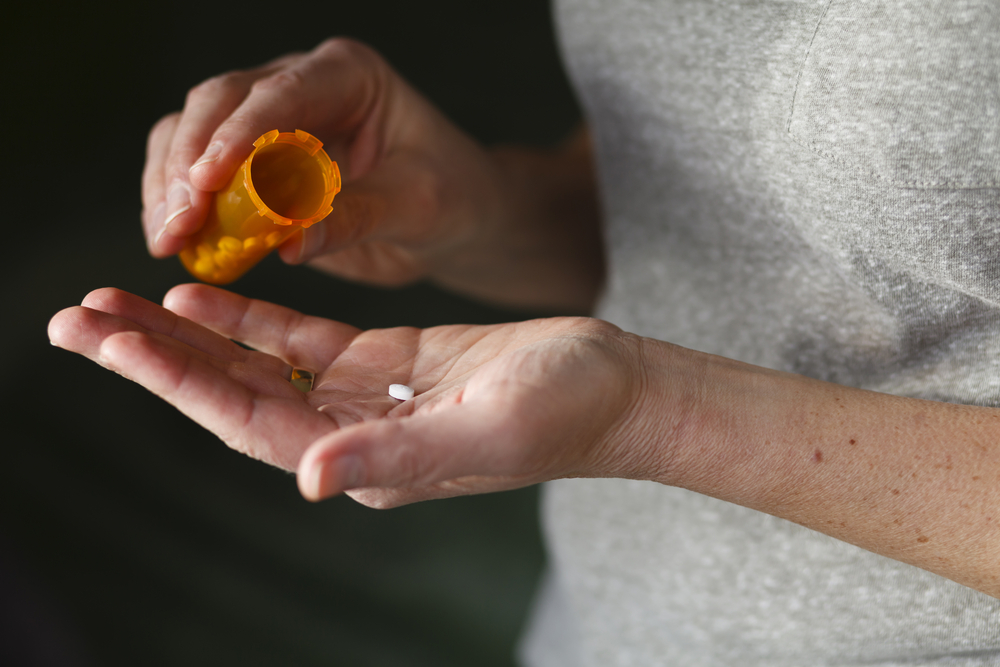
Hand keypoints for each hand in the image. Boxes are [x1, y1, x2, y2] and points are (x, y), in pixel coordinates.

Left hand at [48, 286, 650, 507]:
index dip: (180, 383)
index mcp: (368, 465)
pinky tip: (204, 295)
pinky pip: (302, 339)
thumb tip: (313, 478)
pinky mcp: (386, 362)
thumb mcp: (487, 432)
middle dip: (156, 359)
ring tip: (119, 305)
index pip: (251, 422)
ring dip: (189, 337)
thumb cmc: (567, 411)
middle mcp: (352, 438)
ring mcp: (365, 399)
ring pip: (257, 365)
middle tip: (78, 321)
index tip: (115, 342)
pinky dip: (252, 318)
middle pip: (234, 396)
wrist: (612, 387)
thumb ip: (399, 457)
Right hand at [143, 38, 505, 286]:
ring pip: (189, 133)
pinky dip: (181, 208)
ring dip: (168, 186)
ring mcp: (267, 123)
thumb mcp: (418, 206)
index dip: (236, 135)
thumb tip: (289, 244)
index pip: (280, 94)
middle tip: (178, 223)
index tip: (206, 182)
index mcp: (348, 76)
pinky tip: (176, 245)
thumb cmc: (450, 196)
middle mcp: (299, 86)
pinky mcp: (251, 166)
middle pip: (217, 103)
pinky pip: (197, 176)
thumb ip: (358, 217)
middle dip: (188, 163)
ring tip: (167, 240)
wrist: (454, 217)